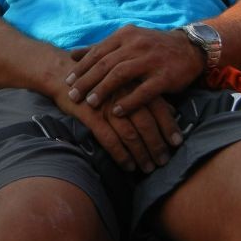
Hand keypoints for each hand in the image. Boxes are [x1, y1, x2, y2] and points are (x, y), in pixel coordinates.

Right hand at [56, 88, 181, 173]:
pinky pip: (109, 139)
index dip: (169, 126)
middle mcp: (123, 94)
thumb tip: (172, 110)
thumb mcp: (126, 82)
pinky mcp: (91, 115)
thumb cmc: (101, 80)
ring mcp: (107, 105)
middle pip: (146, 123)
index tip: (177, 143)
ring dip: (141, 154)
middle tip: (164, 161)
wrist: (63, 73)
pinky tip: (128, 166)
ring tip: (148, 167)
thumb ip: (149, 95)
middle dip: (157, 145)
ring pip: (130, 134)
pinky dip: (121, 155)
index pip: (158, 107)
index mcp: (134, 84)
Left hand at [65, 25, 204, 117]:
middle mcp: (137, 45)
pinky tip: (117, 112)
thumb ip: (100, 48)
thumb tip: (72, 54)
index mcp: (125, 35)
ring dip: (103, 90)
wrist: (189, 48)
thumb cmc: (152, 47)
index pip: (98, 52)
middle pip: (105, 64)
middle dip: (87, 80)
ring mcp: (151, 60)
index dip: (82, 67)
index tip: (68, 81)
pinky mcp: (165, 76)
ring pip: (121, 74)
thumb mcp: (127, 41)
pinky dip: (128, 101)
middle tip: (74, 95)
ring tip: (91, 103)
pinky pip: (144, 90)